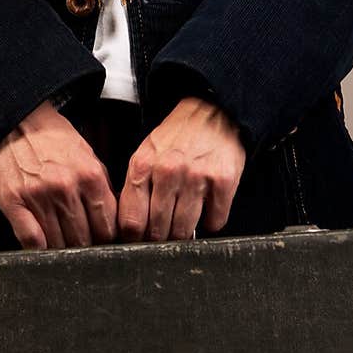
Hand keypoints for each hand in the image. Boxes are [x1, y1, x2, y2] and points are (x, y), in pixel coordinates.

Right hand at [0, 100, 117, 249]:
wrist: (16, 122)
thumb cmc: (52, 138)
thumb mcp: (87, 154)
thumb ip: (102, 185)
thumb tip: (114, 216)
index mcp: (89, 175)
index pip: (106, 226)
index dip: (105, 238)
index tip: (101, 239)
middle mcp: (66, 188)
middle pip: (83, 239)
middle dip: (85, 245)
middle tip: (81, 242)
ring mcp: (39, 197)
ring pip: (59, 245)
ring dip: (62, 248)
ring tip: (62, 241)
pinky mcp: (14, 203)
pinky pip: (32, 241)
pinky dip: (39, 249)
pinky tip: (43, 245)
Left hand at [117, 96, 245, 243]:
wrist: (212, 112)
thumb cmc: (177, 137)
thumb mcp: (145, 154)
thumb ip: (135, 188)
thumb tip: (129, 230)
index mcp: (143, 165)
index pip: (131, 221)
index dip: (134, 238)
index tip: (140, 240)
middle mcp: (167, 171)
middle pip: (157, 231)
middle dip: (160, 238)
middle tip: (165, 232)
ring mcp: (196, 176)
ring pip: (184, 230)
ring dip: (184, 233)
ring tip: (184, 220)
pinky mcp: (223, 181)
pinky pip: (215, 222)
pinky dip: (212, 220)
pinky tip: (207, 206)